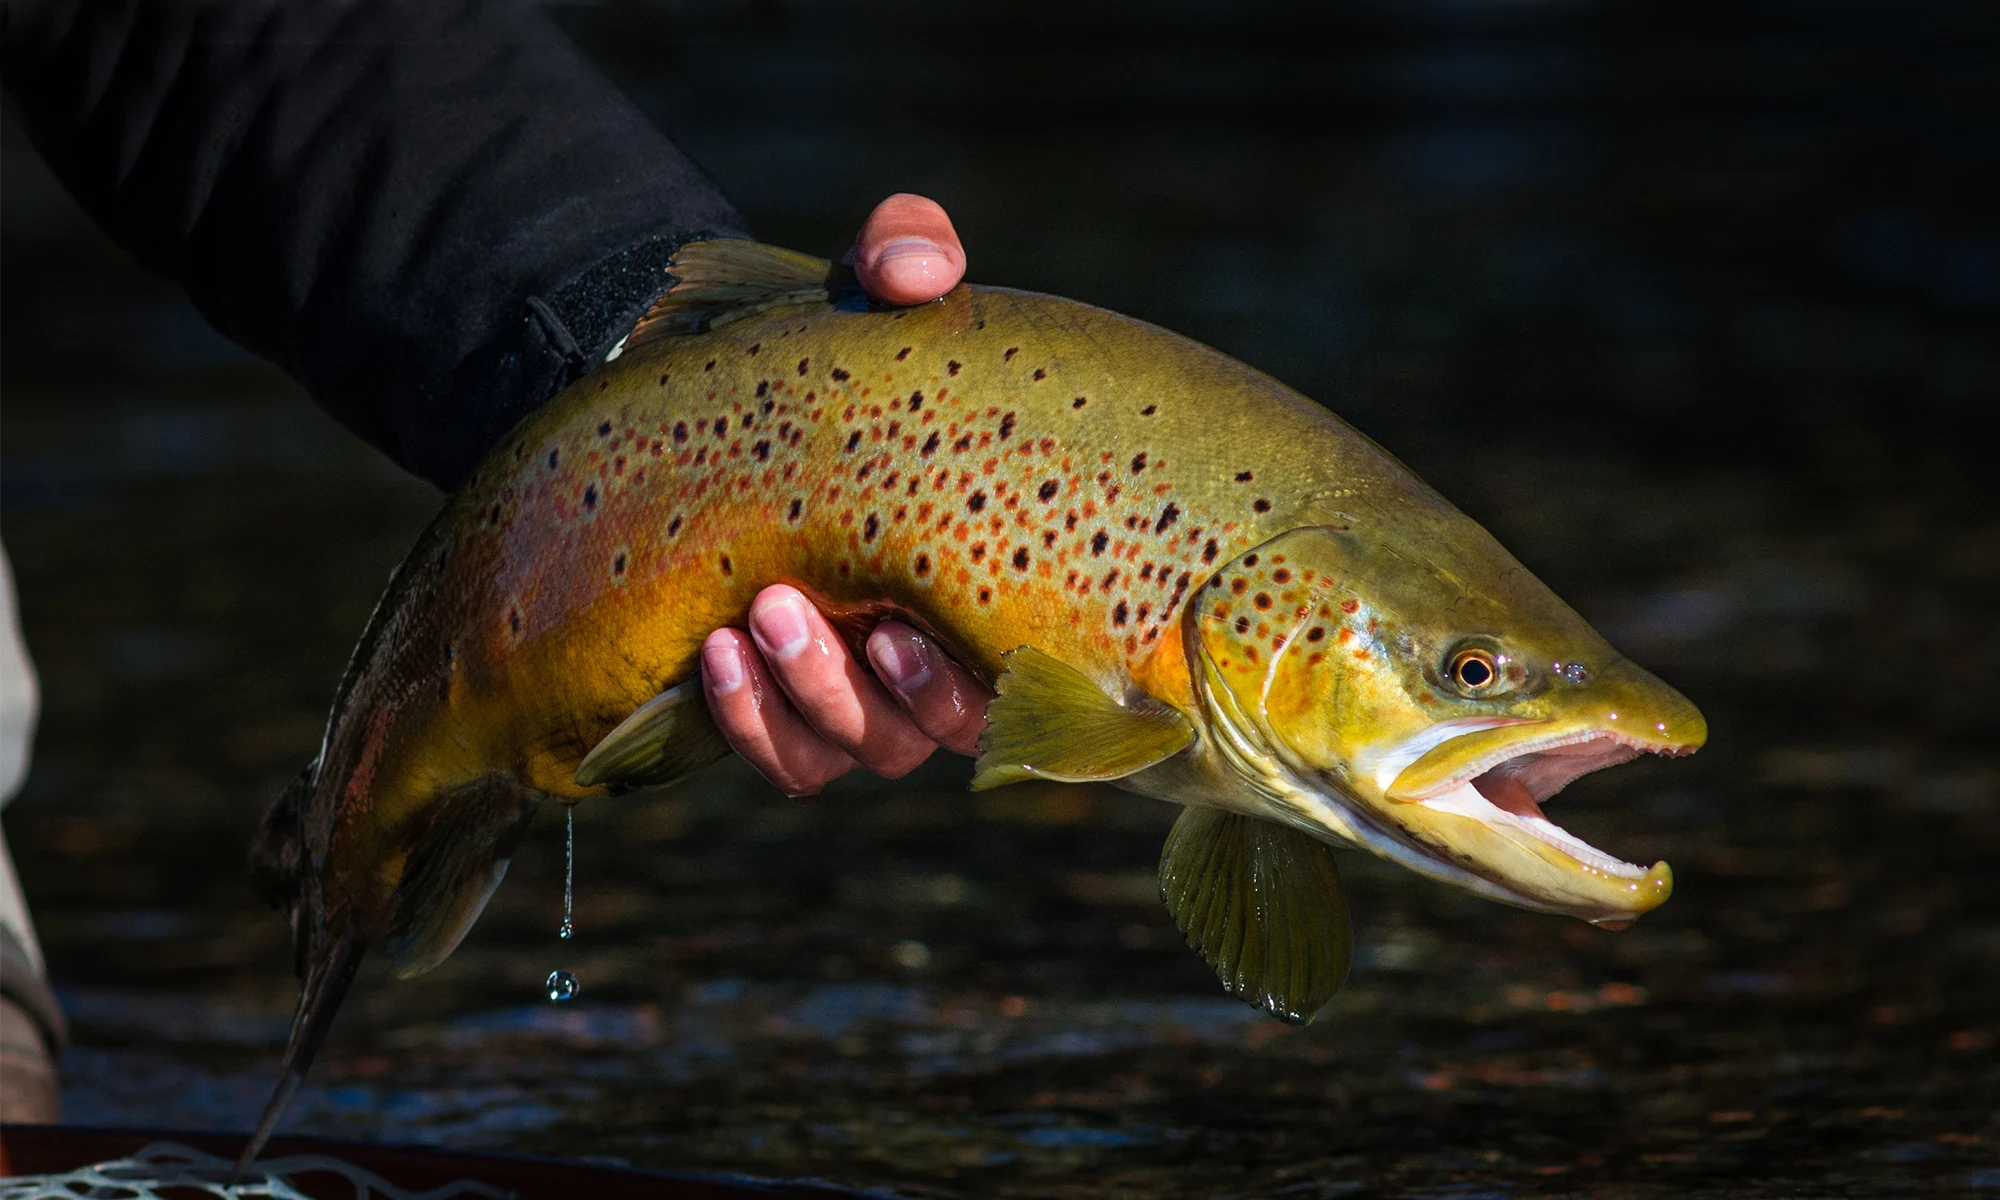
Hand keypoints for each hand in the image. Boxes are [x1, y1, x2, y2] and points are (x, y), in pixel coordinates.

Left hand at [700, 196, 983, 794]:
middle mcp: (931, 655)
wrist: (694, 405)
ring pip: (860, 748)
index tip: (925, 620)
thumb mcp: (858, 290)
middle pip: (941, 727)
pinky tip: (714, 654)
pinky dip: (750, 722)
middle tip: (832, 614)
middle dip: (895, 689)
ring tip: (758, 617)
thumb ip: (905, 250)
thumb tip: (919, 266)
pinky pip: (784, 760)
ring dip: (812, 696)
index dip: (989, 671)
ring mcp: (852, 696)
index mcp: (984, 575)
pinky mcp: (775, 717)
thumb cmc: (812, 358)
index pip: (1023, 664)